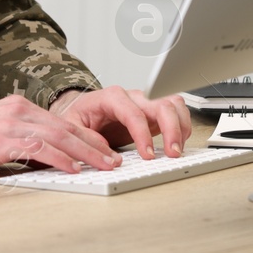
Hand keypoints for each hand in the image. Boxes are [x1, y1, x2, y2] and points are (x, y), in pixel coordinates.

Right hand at [0, 95, 122, 174]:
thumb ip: (18, 140)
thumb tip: (43, 158)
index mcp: (17, 106)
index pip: (60, 121)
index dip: (86, 136)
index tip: (103, 150)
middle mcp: (18, 109)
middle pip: (66, 127)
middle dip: (94, 144)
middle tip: (114, 160)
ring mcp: (10, 123)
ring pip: (58, 136)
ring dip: (86, 153)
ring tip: (104, 166)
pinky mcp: (1, 139)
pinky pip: (39, 148)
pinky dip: (59, 159)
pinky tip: (73, 169)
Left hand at [48, 86, 192, 160]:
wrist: (81, 110)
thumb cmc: (78, 115)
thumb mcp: (71, 126)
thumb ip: (86, 137)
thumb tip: (106, 152)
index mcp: (112, 97)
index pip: (133, 112)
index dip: (143, 134)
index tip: (148, 154)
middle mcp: (132, 97)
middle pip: (161, 104)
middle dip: (171, 128)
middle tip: (172, 153)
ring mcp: (145, 104)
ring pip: (173, 104)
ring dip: (181, 126)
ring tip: (178, 149)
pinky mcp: (153, 113)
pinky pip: (175, 112)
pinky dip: (181, 127)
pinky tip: (177, 143)